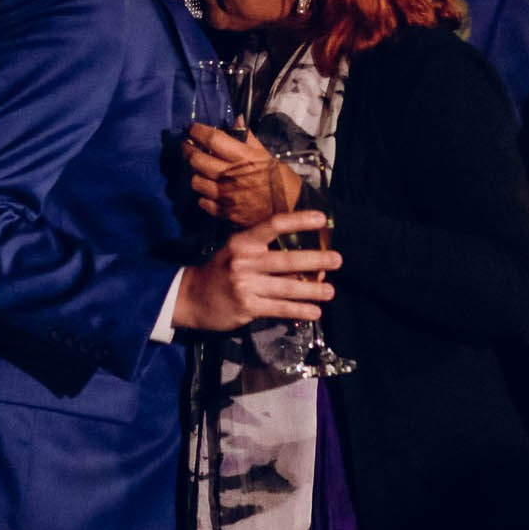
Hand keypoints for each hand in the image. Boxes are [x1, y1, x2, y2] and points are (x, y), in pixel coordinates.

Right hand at [171, 211, 340, 330]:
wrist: (190, 297)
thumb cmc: (220, 271)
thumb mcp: (235, 251)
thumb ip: (262, 250)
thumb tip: (302, 254)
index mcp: (242, 242)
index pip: (273, 225)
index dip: (298, 220)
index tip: (321, 218)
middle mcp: (244, 261)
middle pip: (287, 259)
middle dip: (316, 260)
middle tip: (338, 259)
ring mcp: (245, 285)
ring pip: (287, 287)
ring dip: (312, 290)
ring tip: (330, 292)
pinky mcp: (247, 307)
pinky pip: (280, 308)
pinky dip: (299, 310)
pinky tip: (315, 312)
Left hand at [184, 124, 291, 225]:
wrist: (291, 210)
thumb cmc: (280, 180)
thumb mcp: (266, 154)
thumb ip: (248, 138)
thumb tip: (237, 120)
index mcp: (242, 157)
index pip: (212, 139)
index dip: (197, 131)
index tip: (192, 129)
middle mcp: (229, 175)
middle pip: (196, 159)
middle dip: (188, 150)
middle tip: (188, 147)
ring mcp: (225, 195)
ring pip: (195, 181)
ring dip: (195, 173)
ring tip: (201, 170)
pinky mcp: (224, 212)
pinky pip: (202, 202)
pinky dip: (203, 195)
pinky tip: (210, 190)